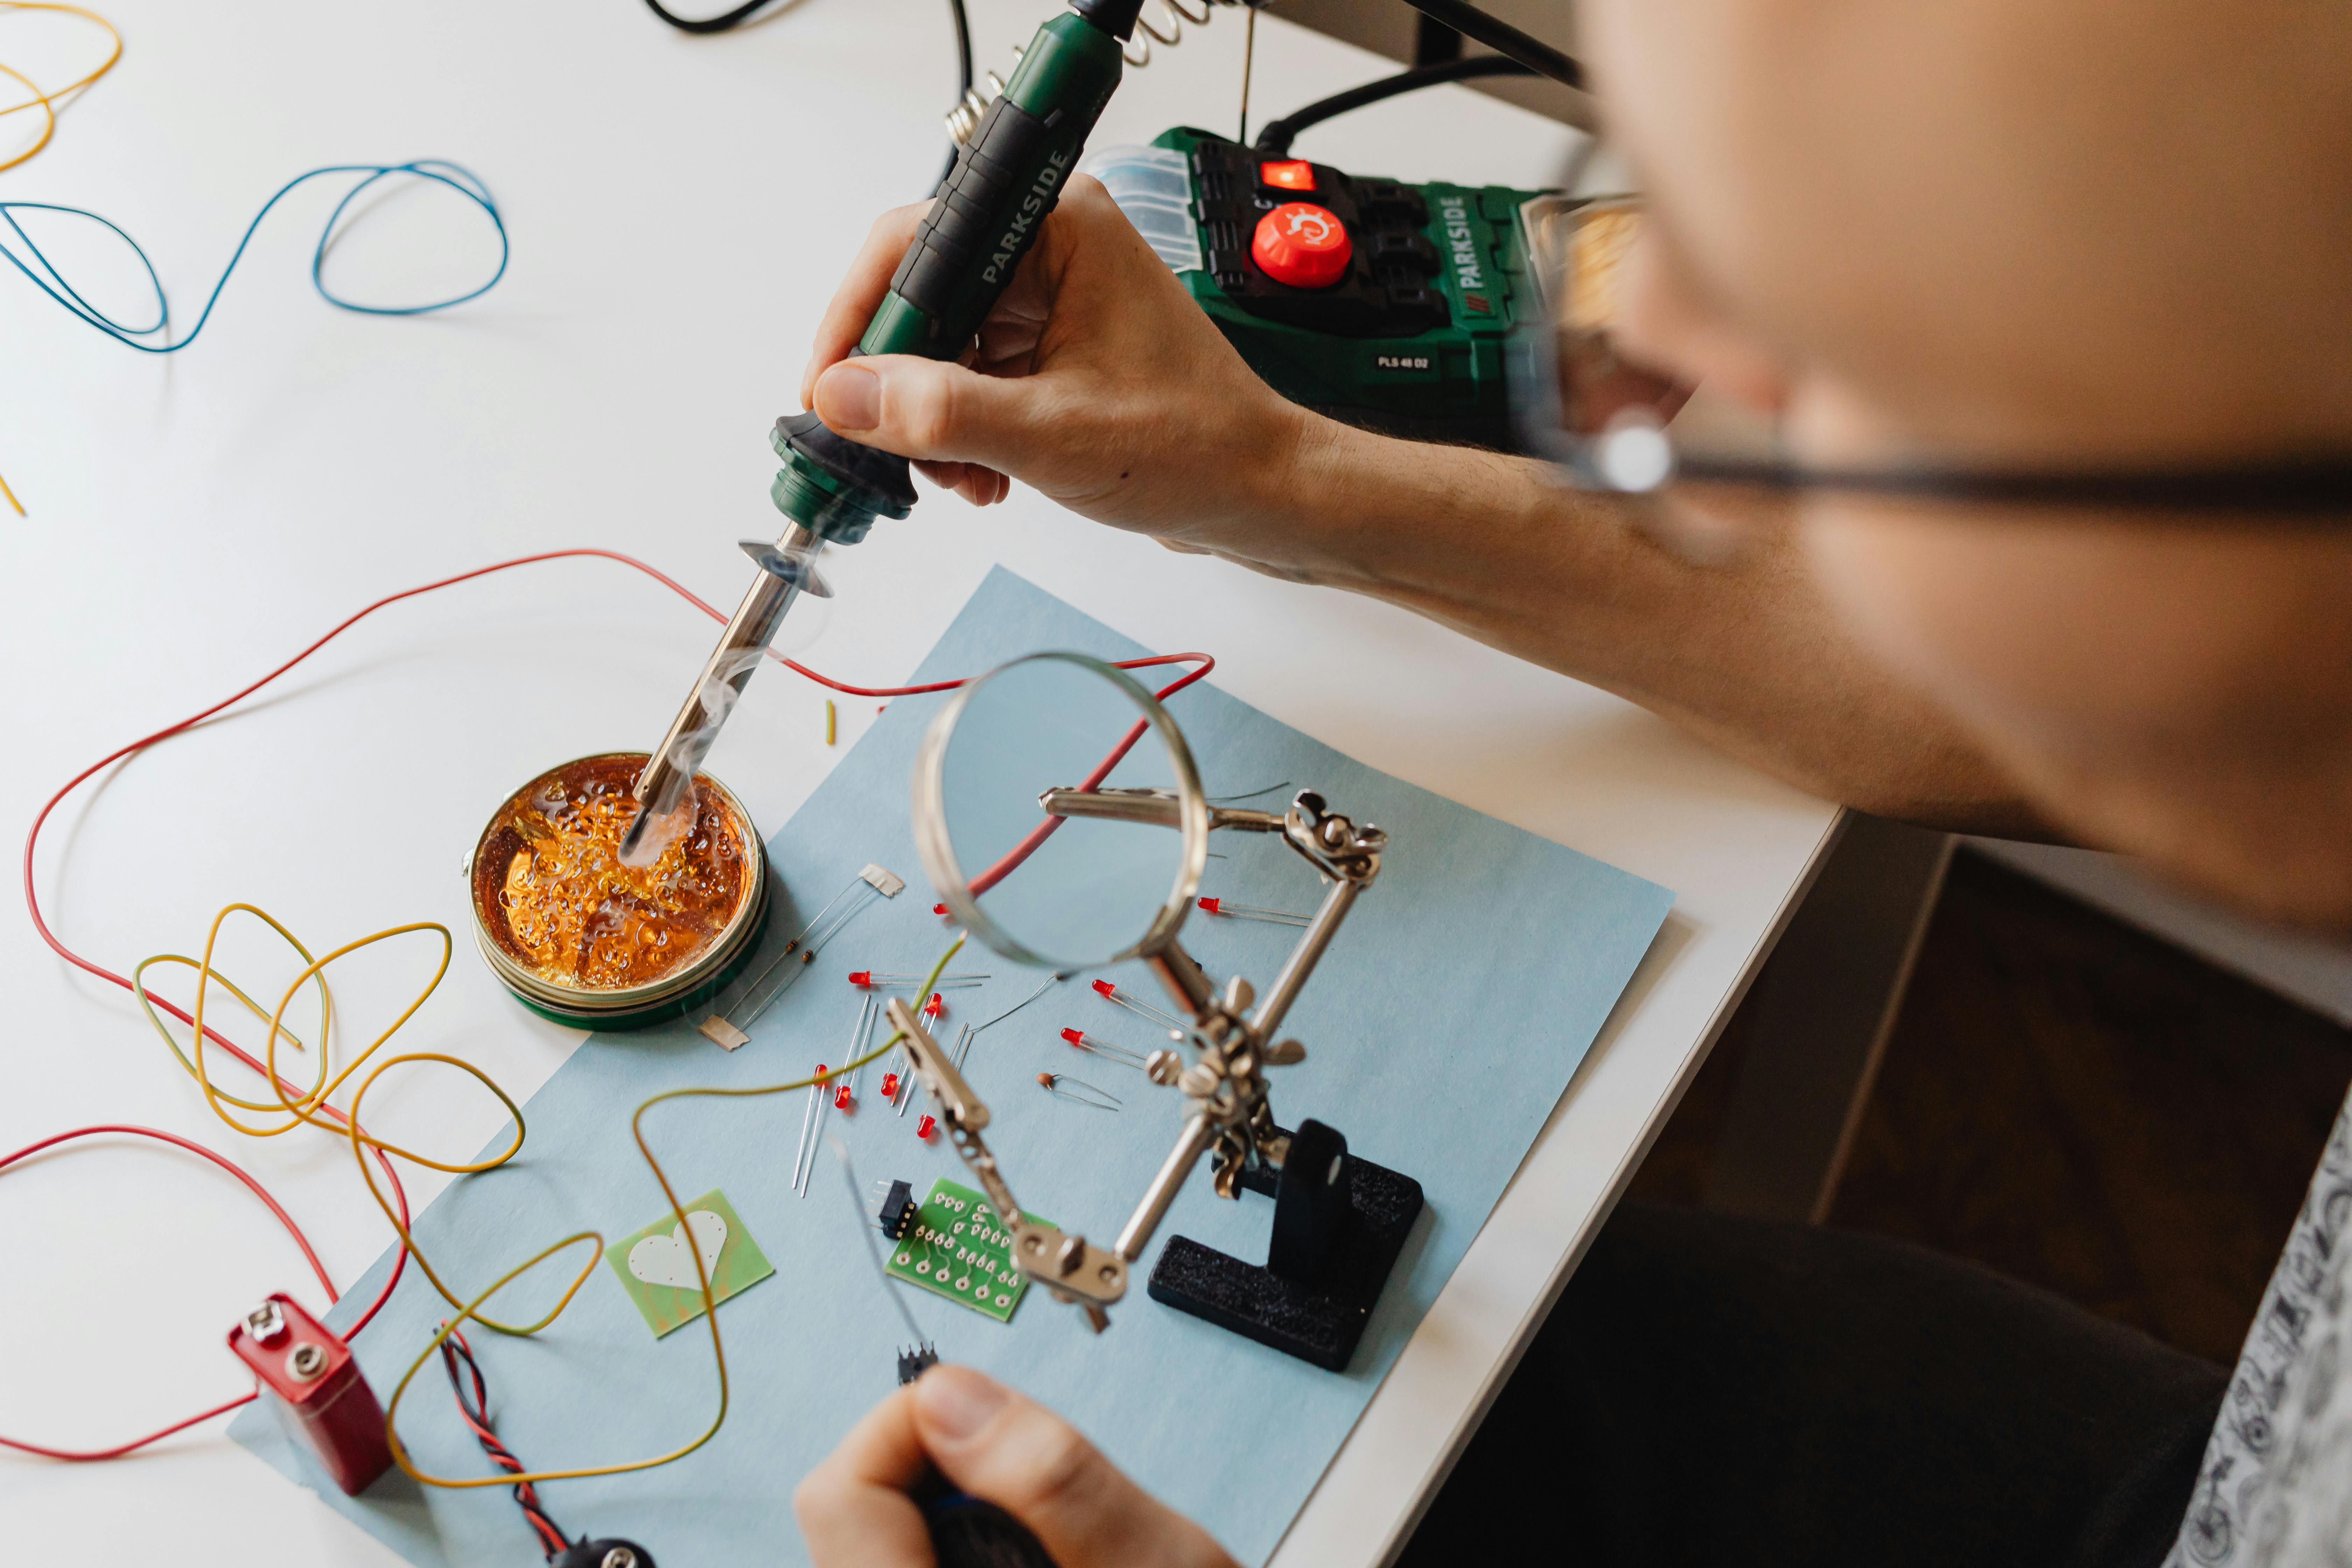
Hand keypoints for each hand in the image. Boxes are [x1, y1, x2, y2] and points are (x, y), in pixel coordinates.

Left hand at [795, 1363, 1238, 1567]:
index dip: (907, 1428)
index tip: (983, 1420)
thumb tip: (948, 1395)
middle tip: (1044, 1501)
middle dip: (945, 1480)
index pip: (838, 1498)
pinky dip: (971, 1564)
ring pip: (890, 1554)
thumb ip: (1053, 1480)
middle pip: (854, 1524)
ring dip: (963, 1527)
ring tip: (1055, 1550)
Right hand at [799, 175, 1320, 548]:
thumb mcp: (1051, 435)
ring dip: (932, 420)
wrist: (1259, 492)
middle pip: (922, 297)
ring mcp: (1051, 298)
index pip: (915, 243)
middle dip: (902, 384)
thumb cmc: (1194, 446)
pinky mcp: (1051, 345)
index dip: (860, 316)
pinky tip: (985, 476)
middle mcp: (1051, 248)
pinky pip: (971, 376)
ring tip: (964, 478)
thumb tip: (846, 396)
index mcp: (1059, 227)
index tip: (828, 386)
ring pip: (940, 346)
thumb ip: (942, 412)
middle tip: (897, 448)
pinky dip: (962, 430)